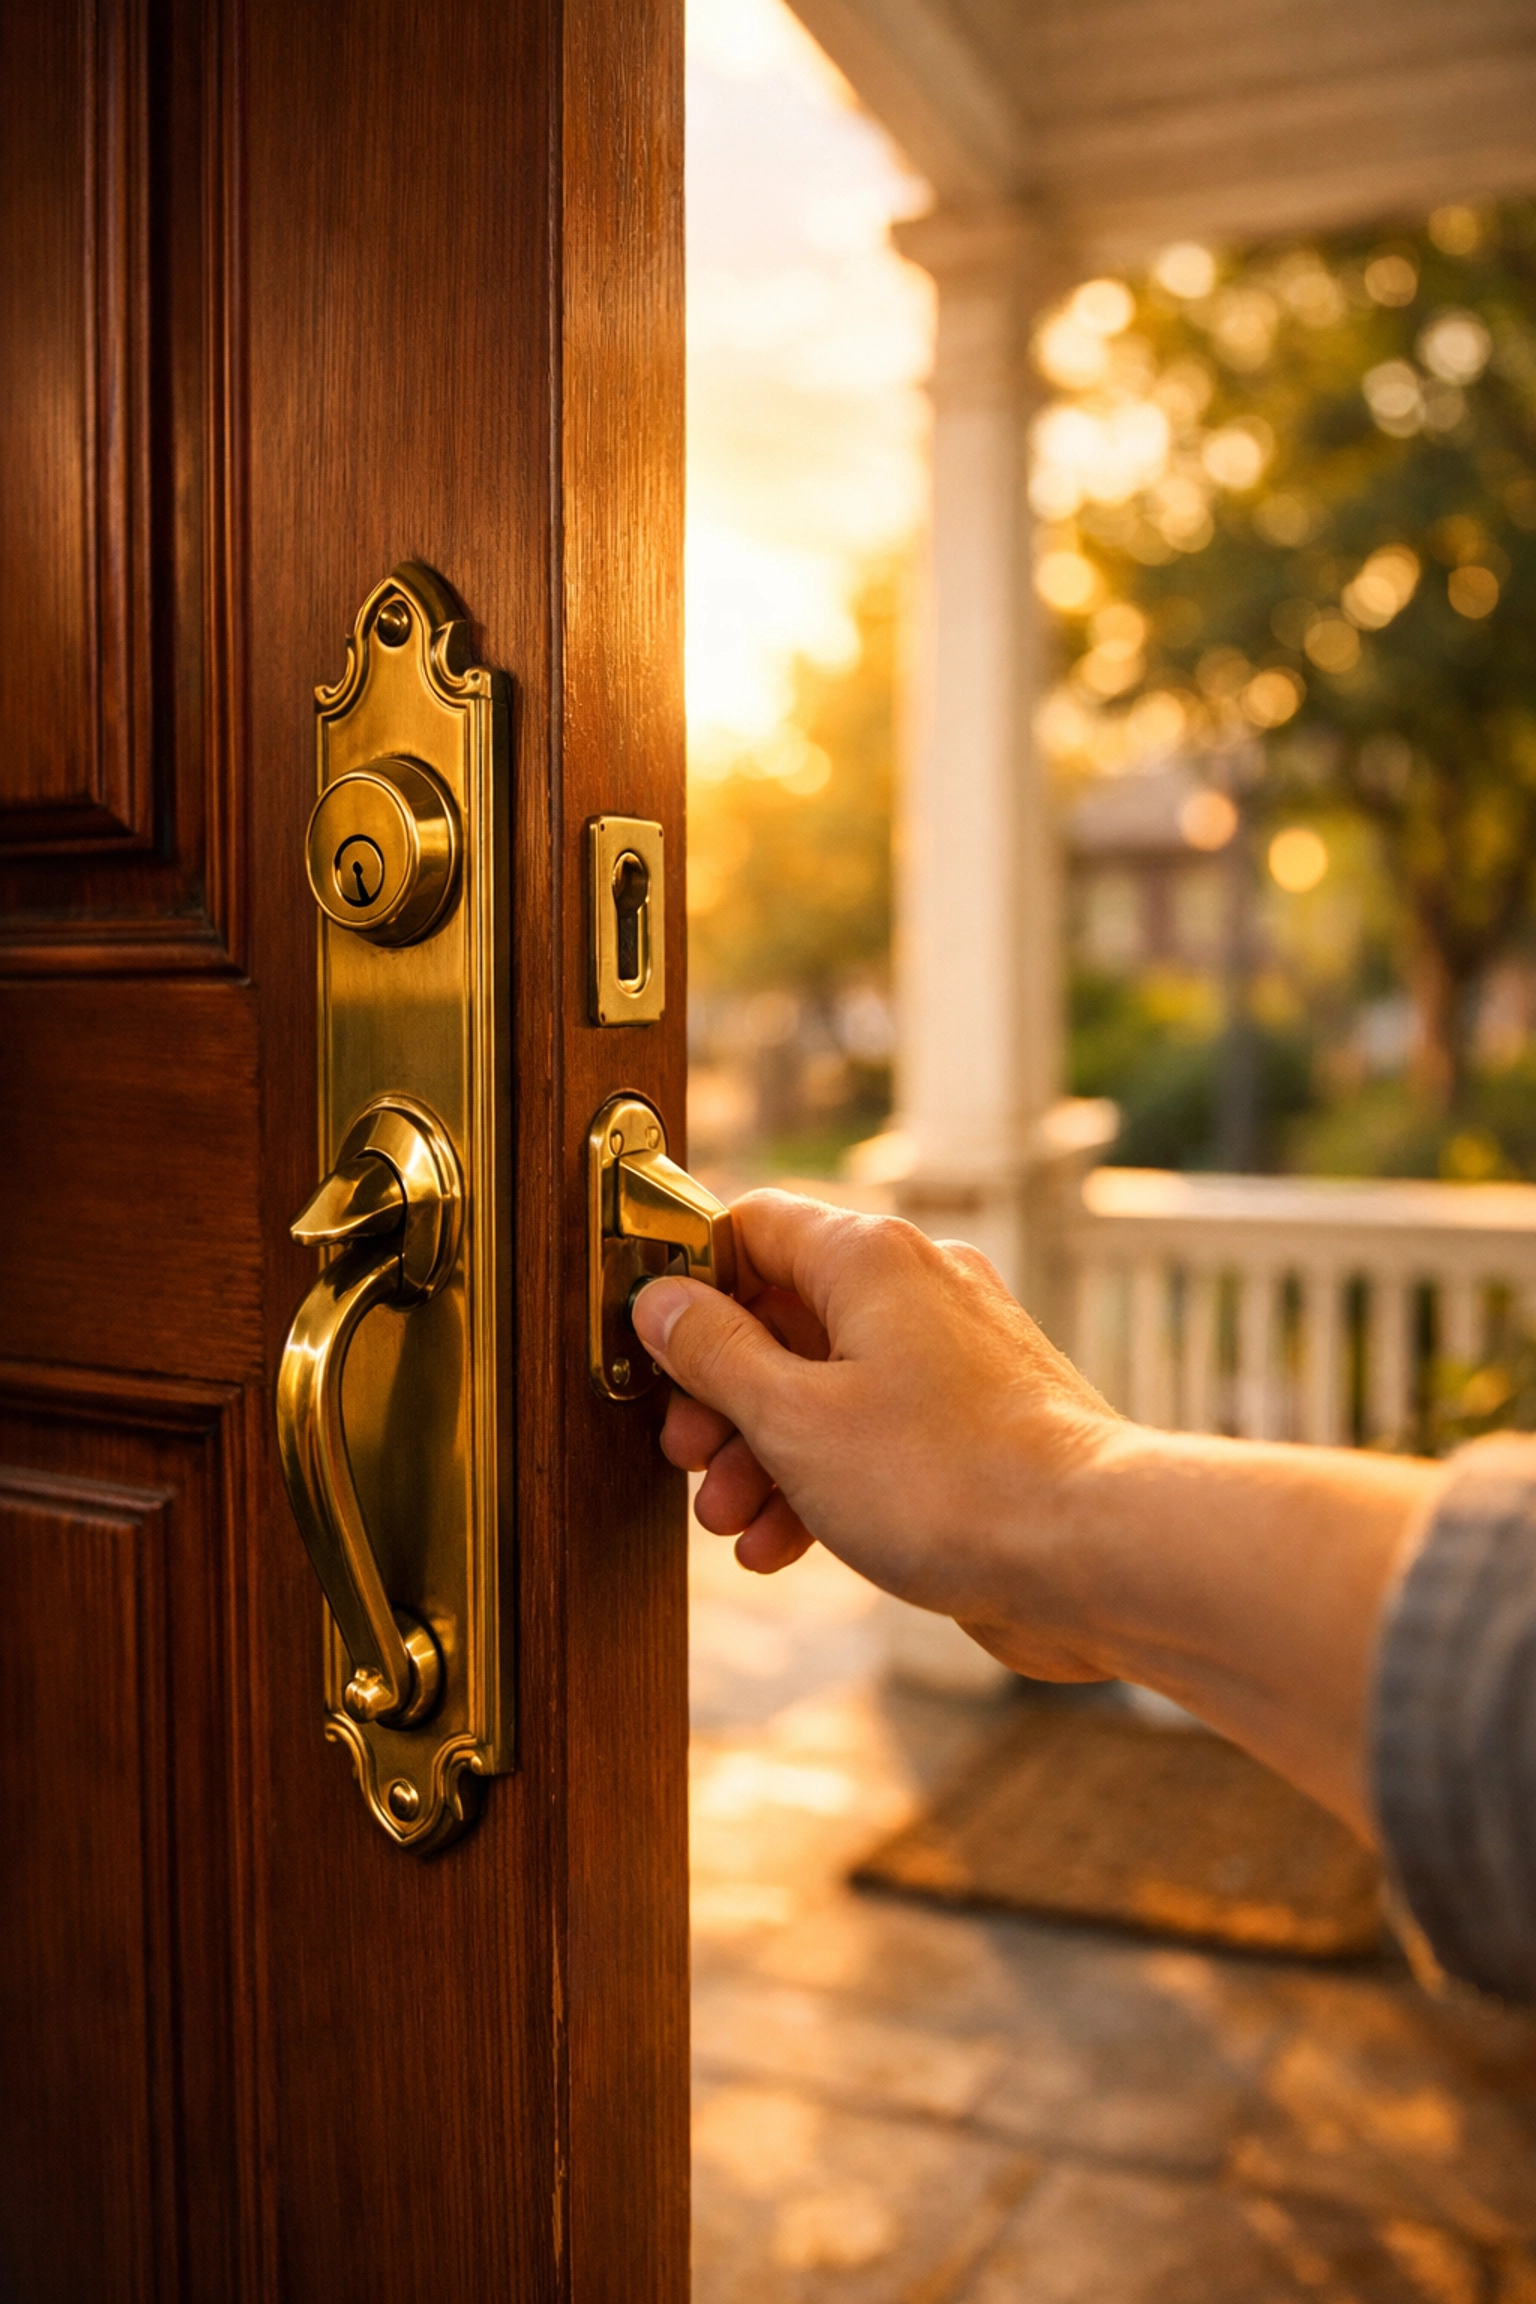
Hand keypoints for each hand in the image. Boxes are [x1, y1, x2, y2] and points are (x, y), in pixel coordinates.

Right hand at [629, 1189, 1121, 1679]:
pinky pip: (875, 1433)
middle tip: (687, 1457)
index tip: (652, 1348)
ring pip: (825, 1386)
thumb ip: (715, 1356)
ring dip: (762, 1453)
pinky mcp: (974, 1425)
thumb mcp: (794, 1419)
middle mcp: (917, 1289)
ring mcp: (952, 1358)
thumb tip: (661, 1303)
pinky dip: (822, 1480)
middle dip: (721, 1397)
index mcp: (869, 1259)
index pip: (752, 1225)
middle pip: (782, 1316)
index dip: (690, 1281)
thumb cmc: (950, 1480)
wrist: (1095, 1554)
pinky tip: (784, 1548)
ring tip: (729, 1525)